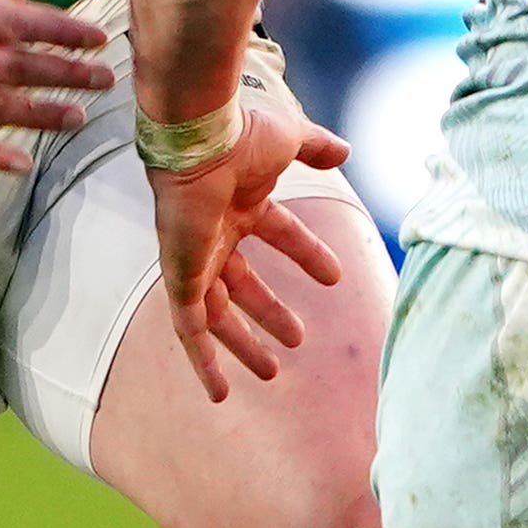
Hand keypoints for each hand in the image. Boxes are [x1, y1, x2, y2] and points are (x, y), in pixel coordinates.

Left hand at [151, 102, 356, 400]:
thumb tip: (345, 152)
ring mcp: (195, 260)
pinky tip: (218, 391)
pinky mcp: (181, 280)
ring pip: (218, 316)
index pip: (278, 234)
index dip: (306, 254)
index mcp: (239, 203)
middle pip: (243, 285)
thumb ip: (315, 147)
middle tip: (298, 338)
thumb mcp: (289, 141)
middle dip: (268, 312)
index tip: (335, 278)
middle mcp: (214, 234)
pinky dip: (201, 361)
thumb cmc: (240, 137)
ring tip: (273, 373)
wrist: (199, 141)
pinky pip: (189, 330)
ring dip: (243, 345)